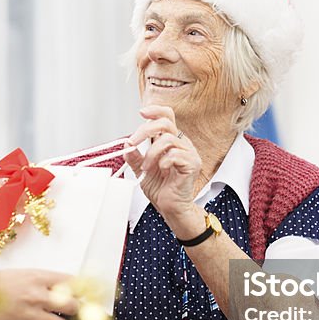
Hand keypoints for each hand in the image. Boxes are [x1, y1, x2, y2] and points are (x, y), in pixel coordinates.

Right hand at [0, 269, 78, 319]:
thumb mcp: (22, 275)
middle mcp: (34, 296)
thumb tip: (73, 290)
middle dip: (72, 311)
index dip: (80, 291)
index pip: (72, 282)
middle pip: (72, 307)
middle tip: (66, 312)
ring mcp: (27, 316)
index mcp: (36, 277)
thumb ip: (46, 282)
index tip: (82, 296)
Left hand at [124, 105, 201, 221]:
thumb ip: (135, 157)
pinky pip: (175, 154)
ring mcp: (189, 154)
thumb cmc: (161, 190)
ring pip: (168, 140)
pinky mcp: (192, 165)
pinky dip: (163, 161)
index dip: (155, 111)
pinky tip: (161, 170)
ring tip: (146, 167)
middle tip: (133, 142)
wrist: (171, 208)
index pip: (168, 117)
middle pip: (166, 123)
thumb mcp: (142, 170)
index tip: (141, 113)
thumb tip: (126, 144)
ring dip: (151, 153)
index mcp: (172, 142)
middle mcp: (182, 145)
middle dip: (145, 130)